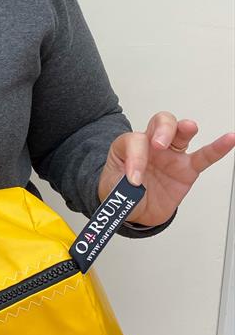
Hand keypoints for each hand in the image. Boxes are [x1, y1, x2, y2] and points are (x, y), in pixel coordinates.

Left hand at [97, 113, 234, 226]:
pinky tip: (229, 139)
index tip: (134, 180)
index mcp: (129, 146)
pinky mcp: (186, 169)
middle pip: (159, 123)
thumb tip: (134, 184)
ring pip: (180, 133)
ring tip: (188, 128)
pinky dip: (217, 148)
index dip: (135, 158)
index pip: (134, 141)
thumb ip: (121, 185)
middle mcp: (151, 146)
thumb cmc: (121, 192)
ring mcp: (171, 155)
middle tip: (159, 145)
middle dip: (162, 129)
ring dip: (183, 128)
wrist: (134, 211)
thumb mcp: (112, 188)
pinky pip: (204, 156)